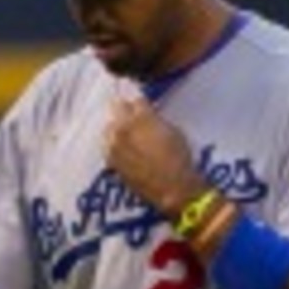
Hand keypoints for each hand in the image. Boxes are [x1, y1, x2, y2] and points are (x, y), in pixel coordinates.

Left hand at [103, 88, 204, 217]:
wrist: (172, 188)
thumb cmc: (179, 158)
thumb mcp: (173, 131)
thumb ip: (156, 120)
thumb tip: (148, 118)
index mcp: (141, 117)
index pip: (136, 100)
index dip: (142, 105)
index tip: (145, 109)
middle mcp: (123, 128)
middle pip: (117, 109)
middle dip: (126, 112)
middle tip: (135, 121)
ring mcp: (114, 145)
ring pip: (109, 128)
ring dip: (118, 129)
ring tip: (129, 138)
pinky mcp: (111, 161)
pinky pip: (109, 146)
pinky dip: (115, 146)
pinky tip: (126, 153)